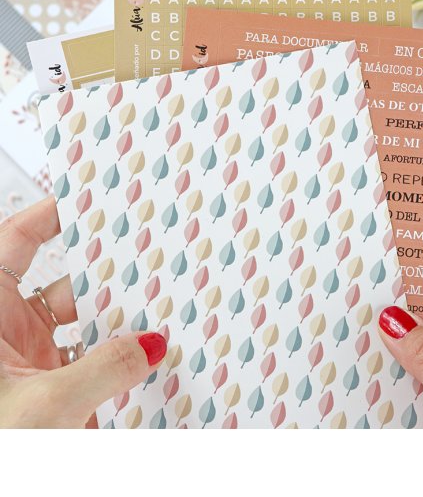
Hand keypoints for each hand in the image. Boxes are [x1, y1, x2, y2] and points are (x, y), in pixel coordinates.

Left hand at [0, 196, 167, 427]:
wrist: (8, 479)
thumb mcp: (47, 406)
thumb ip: (106, 370)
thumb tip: (153, 343)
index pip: (17, 242)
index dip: (49, 214)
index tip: (93, 199)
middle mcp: (11, 333)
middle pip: (66, 281)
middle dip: (106, 272)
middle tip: (148, 253)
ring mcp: (35, 363)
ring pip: (86, 324)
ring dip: (120, 321)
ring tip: (162, 307)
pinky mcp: (57, 392)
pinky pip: (95, 363)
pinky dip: (122, 360)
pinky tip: (153, 356)